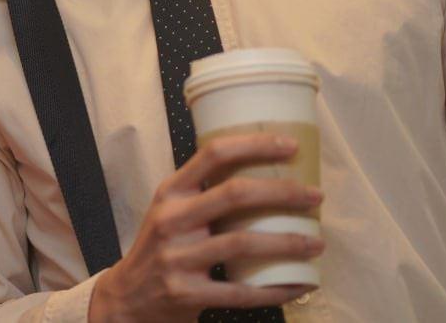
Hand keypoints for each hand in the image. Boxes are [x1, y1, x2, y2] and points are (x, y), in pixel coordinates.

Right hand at [87, 133, 322, 322]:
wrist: (128, 299)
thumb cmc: (161, 249)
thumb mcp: (171, 212)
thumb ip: (205, 196)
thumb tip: (267, 176)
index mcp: (171, 193)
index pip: (212, 155)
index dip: (254, 145)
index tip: (290, 145)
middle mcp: (171, 220)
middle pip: (234, 194)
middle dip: (283, 192)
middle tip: (315, 195)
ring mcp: (177, 258)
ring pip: (243, 243)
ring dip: (288, 242)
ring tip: (317, 243)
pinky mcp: (187, 294)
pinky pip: (241, 292)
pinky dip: (276, 289)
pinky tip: (300, 285)